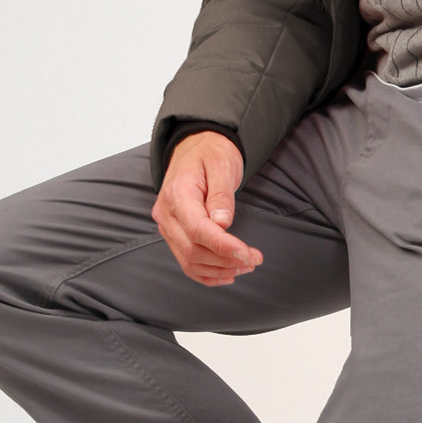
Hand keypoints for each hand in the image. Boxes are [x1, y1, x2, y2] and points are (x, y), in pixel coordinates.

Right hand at [153, 131, 261, 284]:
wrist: (195, 148)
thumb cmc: (210, 154)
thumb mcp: (222, 165)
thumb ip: (221, 195)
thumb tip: (222, 224)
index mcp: (177, 194)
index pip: (197, 229)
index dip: (222, 246)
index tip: (247, 254)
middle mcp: (167, 214)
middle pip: (193, 250)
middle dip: (226, 261)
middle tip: (255, 259)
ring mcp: (168, 227)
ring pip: (189, 261)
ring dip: (220, 270)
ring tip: (247, 265)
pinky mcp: (174, 235)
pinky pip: (186, 263)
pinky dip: (207, 274)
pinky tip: (228, 274)